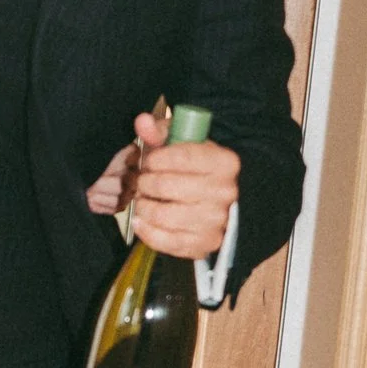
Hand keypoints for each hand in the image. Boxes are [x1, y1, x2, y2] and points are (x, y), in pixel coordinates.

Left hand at [86, 117, 239, 260]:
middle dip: (145, 182)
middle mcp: (225, 193)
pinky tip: (141, 220)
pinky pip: (165, 242)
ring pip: (163, 215)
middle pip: (167, 186)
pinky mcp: (203, 245)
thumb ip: (160, 131)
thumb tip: (141, 122)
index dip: (156, 158)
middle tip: (142, 181)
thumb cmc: (195, 168)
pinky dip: (146, 231)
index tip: (149, 160)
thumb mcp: (182, 143)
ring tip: (143, 199)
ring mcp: (216, 222)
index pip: (183, 156)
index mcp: (225, 163)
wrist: (216, 202)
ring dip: (144, 206)